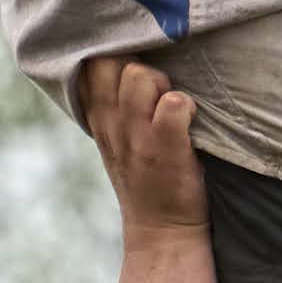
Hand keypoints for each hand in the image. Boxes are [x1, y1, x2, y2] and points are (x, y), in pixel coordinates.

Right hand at [80, 55, 207, 240]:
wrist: (163, 232)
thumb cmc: (147, 178)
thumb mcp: (115, 140)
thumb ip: (112, 103)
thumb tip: (127, 56)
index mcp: (99, 119)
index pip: (90, 64)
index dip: (113, 49)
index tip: (133, 55)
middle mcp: (112, 125)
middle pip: (111, 62)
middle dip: (137, 63)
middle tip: (156, 87)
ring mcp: (137, 137)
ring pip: (139, 77)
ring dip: (162, 83)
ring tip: (172, 104)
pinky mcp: (165, 148)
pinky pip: (174, 103)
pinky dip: (187, 105)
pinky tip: (191, 119)